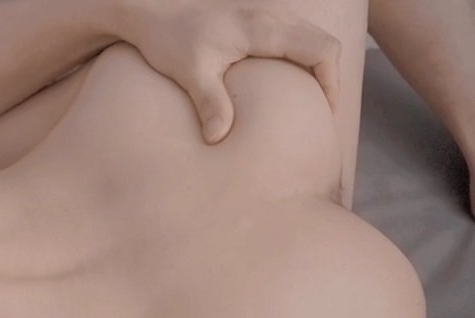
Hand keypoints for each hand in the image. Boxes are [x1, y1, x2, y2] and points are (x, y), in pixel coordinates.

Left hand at [120, 0, 340, 143]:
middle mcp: (272, 12)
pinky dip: (302, 56)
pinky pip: (295, 33)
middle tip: (320, 111)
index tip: (324, 112)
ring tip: (308, 98)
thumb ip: (210, 104)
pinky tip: (287, 79)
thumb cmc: (169, 36)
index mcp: (263, 26)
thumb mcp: (190, 71)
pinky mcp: (258, 14)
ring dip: (316, 66)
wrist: (150, 8)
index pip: (320, 50)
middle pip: (324, 42)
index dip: (331, 83)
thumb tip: (218, 139)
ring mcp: (267, 10)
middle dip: (329, 77)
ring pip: (311, 36)